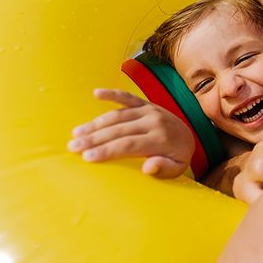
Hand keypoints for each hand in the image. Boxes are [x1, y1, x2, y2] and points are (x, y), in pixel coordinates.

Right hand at [68, 89, 194, 177]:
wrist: (189, 136)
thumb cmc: (177, 157)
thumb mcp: (177, 169)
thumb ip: (164, 169)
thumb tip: (148, 168)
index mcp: (161, 139)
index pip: (128, 145)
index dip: (107, 150)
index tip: (87, 157)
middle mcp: (154, 121)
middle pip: (119, 130)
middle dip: (94, 139)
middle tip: (73, 147)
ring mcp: (149, 110)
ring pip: (118, 115)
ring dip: (95, 123)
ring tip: (76, 133)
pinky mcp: (145, 103)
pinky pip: (127, 97)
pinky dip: (112, 93)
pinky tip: (96, 93)